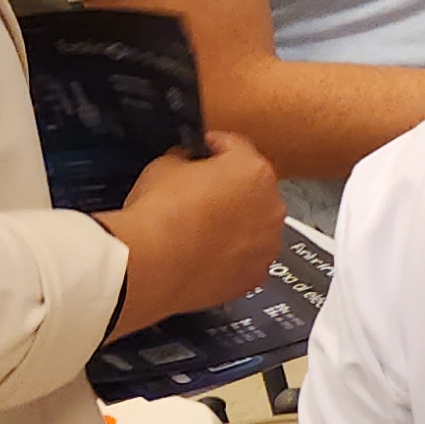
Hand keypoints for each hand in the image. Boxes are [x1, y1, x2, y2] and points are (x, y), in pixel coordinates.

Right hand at [102, 130, 283, 338]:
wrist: (152, 267)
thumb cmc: (159, 213)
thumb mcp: (164, 165)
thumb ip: (185, 158)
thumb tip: (186, 162)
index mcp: (254, 171)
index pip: (234, 147)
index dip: (210, 147)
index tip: (197, 153)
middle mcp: (271, 206)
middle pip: (251, 188)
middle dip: (227, 189)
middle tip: (195, 196)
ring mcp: (267, 245)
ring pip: (253, 226)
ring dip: (233, 225)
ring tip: (198, 231)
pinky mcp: (255, 276)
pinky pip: (245, 258)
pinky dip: (230, 256)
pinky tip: (202, 257)